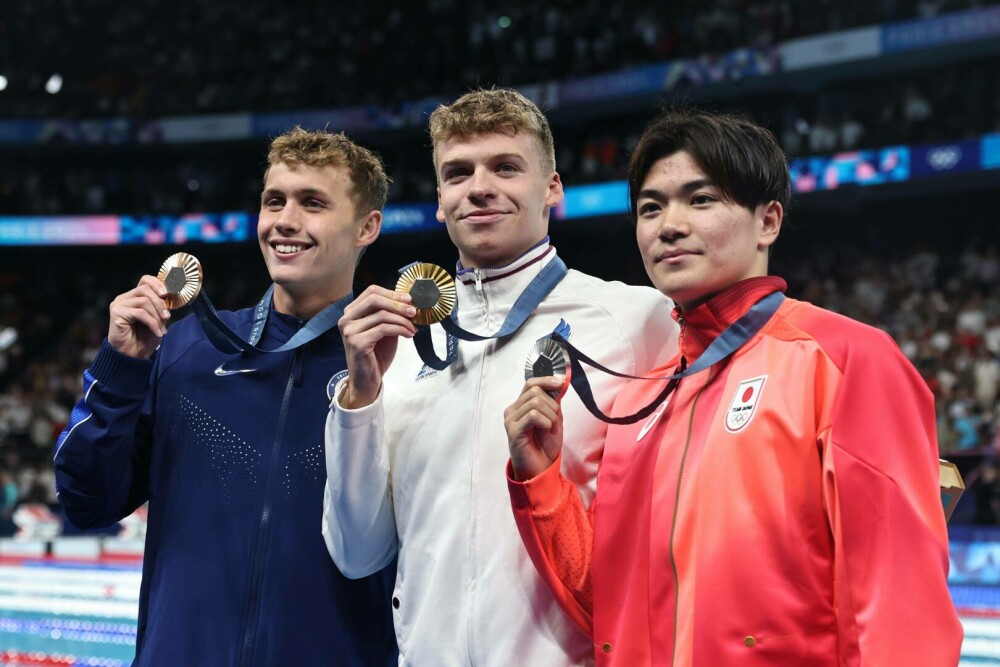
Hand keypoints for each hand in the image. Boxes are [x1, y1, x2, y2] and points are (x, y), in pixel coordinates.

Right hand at [108, 275, 170, 358]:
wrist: (133, 355)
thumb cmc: (145, 337)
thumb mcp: (158, 319)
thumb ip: (162, 306)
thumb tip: (170, 295)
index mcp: (134, 296)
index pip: (145, 280)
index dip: (158, 283)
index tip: (168, 293)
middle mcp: (124, 298)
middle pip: (145, 289)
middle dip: (160, 303)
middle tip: (167, 317)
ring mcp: (119, 304)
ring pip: (144, 301)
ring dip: (156, 315)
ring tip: (161, 328)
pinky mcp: (116, 313)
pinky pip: (140, 313)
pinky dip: (152, 323)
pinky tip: (157, 332)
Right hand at [337, 285, 417, 408]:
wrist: (366, 381)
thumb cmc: (375, 355)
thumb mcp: (383, 330)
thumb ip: (389, 315)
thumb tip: (408, 302)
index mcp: (351, 312)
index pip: (371, 291)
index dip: (392, 293)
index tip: (409, 299)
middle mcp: (346, 319)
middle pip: (375, 299)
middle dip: (398, 303)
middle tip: (414, 311)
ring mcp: (350, 331)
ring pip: (382, 315)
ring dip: (402, 320)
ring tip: (413, 328)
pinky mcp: (358, 342)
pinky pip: (384, 329)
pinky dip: (400, 329)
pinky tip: (409, 335)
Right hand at [504, 377, 565, 480]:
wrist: (541, 468)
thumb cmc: (545, 445)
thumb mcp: (553, 418)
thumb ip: (553, 401)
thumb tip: (559, 382)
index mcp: (520, 405)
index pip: (530, 383)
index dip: (546, 380)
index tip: (561, 383)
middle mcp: (512, 410)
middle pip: (534, 391)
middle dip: (552, 404)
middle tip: (555, 420)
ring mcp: (510, 420)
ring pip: (535, 402)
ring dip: (550, 415)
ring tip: (550, 428)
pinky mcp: (513, 431)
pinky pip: (533, 415)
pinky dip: (545, 421)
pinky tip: (546, 430)